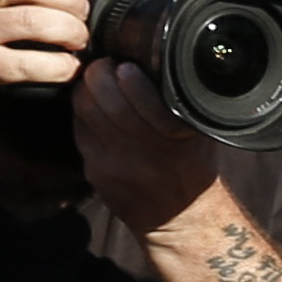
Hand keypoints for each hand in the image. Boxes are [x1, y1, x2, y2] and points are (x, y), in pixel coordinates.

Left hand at [71, 62, 225, 235]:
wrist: (180, 219)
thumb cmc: (192, 168)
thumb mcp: (201, 135)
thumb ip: (183, 104)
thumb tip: (158, 62)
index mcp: (178, 144)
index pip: (146, 104)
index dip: (129, 80)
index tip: (127, 65)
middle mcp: (147, 156)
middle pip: (107, 104)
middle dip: (99, 76)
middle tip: (104, 65)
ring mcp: (117, 166)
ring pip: (86, 113)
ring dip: (86, 90)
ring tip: (96, 81)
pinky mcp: (96, 173)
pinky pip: (80, 131)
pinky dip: (83, 113)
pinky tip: (94, 108)